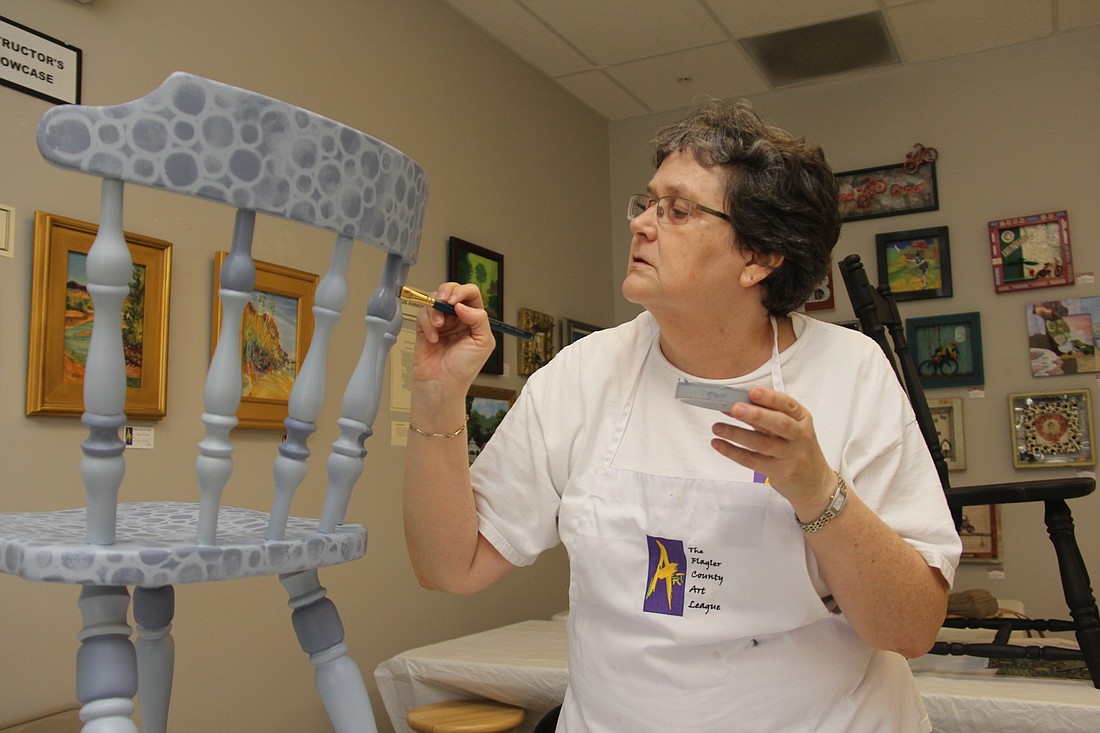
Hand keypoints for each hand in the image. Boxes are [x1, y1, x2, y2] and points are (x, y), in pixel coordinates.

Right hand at [411, 282, 495, 394]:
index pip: (471, 294)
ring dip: (435, 310)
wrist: (441, 384)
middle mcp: (458, 318)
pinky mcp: (425, 327)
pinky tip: (432, 338)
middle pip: (451, 290)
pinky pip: (422, 313)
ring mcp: (441, 322)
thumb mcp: (483, 343)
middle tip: (444, 301)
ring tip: (439, 326)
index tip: (456, 302)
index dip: (463, 292)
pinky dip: (427, 323)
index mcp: (474, 319)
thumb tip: (463, 305)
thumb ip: (479, 319)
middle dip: (446, 292)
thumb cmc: (463, 369)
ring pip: (434, 299)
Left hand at [710, 386, 834, 517]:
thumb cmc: (797, 449)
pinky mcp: (779, 472)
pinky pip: (752, 460)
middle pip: (778, 424)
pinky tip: (718, 443)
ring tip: (717, 426)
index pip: (788, 405)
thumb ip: (769, 415)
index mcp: (802, 419)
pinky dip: (732, 451)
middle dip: (755, 414)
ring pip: (761, 444)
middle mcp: (799, 436)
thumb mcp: (792, 428)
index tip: (752, 392)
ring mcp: (790, 455)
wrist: (814, 483)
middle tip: (734, 408)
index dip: (770, 397)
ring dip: (736, 434)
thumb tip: (737, 401)